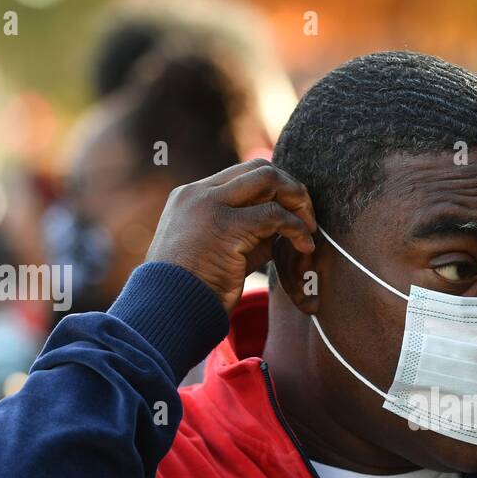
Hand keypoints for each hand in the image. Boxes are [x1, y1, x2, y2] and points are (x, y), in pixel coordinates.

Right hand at [145, 159, 317, 312]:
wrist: (168, 309)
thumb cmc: (192, 289)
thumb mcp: (217, 251)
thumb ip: (245, 233)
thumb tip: (282, 228)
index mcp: (192, 196)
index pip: (242, 176)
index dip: (274, 191)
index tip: (291, 214)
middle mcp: (199, 193)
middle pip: (258, 168)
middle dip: (290, 189)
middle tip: (307, 217)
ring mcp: (210, 205)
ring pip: (268, 179)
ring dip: (297, 202)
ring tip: (308, 230)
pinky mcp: (225, 226)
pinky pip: (274, 215)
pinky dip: (296, 228)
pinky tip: (304, 246)